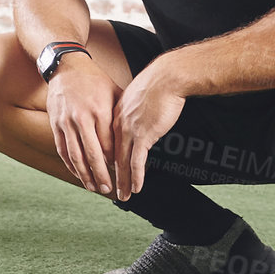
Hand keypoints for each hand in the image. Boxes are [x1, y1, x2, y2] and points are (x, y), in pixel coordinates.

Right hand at [46, 57, 119, 194]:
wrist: (66, 67)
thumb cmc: (94, 80)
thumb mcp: (114, 93)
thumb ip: (121, 115)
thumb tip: (136, 135)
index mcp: (99, 111)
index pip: (108, 145)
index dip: (115, 162)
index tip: (122, 172)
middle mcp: (81, 118)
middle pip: (93, 154)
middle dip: (101, 175)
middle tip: (108, 189)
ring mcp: (66, 122)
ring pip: (75, 155)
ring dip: (84, 174)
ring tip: (93, 187)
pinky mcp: (55, 124)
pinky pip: (62, 149)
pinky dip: (70, 164)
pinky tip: (78, 174)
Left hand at [112, 58, 186, 200]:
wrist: (168, 77)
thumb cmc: (158, 84)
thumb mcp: (140, 99)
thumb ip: (136, 112)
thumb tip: (139, 120)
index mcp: (116, 115)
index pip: (108, 142)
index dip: (106, 159)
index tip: (106, 170)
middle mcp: (119, 125)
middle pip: (111, 156)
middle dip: (110, 176)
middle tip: (109, 189)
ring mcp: (130, 131)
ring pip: (122, 162)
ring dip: (123, 182)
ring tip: (123, 196)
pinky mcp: (144, 135)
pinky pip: (137, 162)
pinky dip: (136, 177)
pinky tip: (137, 187)